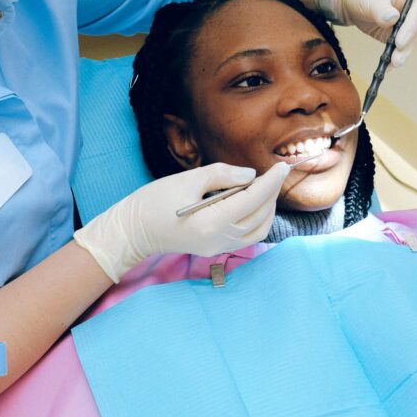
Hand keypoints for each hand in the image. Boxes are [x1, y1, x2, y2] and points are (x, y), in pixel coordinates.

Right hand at [74, 162, 289, 282]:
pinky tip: (251, 204)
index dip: (271, 181)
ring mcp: (218, 248)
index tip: (283, 166)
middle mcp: (219, 239)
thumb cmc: (155, 201)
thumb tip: (251, 175)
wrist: (134, 230)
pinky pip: (248, 237)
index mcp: (212, 222)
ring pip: (259, 230)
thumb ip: (222, 175)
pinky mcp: (215, 250)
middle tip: (272, 173)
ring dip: (267, 208)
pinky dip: (257, 220)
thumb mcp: (188, 179)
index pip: (254, 199)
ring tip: (263, 187)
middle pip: (260, 215)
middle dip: (271, 193)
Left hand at [313, 0, 416, 67]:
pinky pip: (402, 48)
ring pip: (411, 41)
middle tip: (396, 59)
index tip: (400, 42)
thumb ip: (381, 9)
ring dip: (402, 54)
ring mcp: (413, 21)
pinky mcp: (404, 34)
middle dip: (407, 45)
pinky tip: (387, 66)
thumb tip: (392, 19)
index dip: (411, 28)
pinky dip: (394, 57)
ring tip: (392, 64)